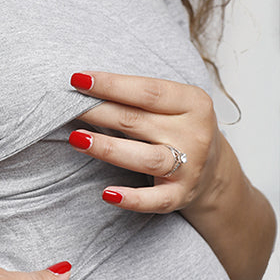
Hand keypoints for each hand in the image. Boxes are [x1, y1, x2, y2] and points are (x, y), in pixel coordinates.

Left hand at [67, 71, 222, 215]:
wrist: (213, 171)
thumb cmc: (179, 127)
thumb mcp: (172, 104)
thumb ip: (137, 96)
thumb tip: (85, 86)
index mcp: (194, 102)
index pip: (147, 91)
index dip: (110, 84)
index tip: (77, 79)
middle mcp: (194, 134)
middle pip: (137, 121)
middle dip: (98, 112)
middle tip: (66, 106)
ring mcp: (190, 167)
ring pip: (144, 158)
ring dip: (108, 149)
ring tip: (76, 139)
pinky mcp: (180, 195)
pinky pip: (155, 200)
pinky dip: (132, 199)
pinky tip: (107, 194)